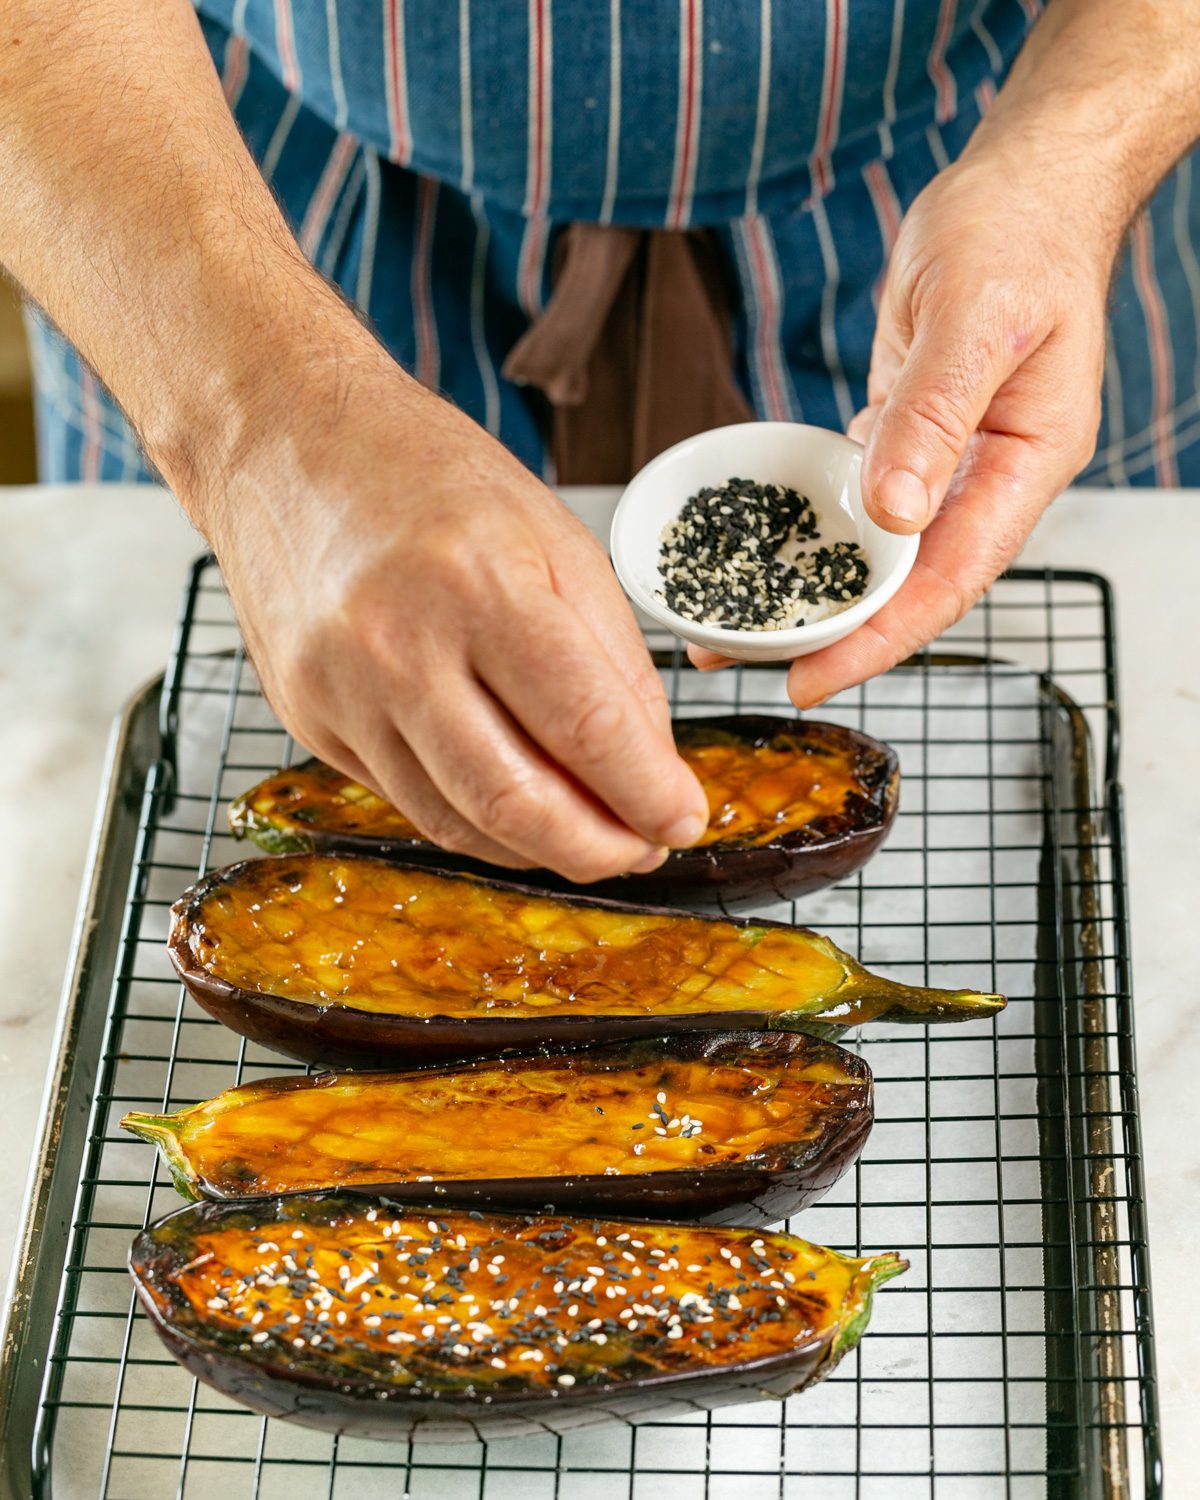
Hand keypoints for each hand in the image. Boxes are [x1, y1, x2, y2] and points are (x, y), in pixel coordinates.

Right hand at [200, 328, 707, 882]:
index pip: (584, 724)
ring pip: (457, 820)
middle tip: (644, 850)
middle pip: (515, 800)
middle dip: (596, 849)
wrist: (284, 445)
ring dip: (538, 850)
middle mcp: (397, 646)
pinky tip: (518, 815)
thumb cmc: (428, 476)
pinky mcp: (308, 720)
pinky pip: (408, 801)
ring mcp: (341, 691)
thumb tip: (648, 766)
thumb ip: (610, 658)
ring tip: (591, 840)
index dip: (646, 792)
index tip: (683, 819)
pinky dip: (475, 823)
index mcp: (478, 583)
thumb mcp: (555, 539)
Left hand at [692, 145, 1119, 698]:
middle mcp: (989, 477)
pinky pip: (864, 502)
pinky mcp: (912, 437)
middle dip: (840, 634)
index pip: (951, 577)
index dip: (882, 637)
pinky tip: (769, 554)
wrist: (1025, 181)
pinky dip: (818, 531)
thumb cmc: (1020, 232)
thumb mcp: (975, 315)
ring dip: (820, 591)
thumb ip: (936, 413)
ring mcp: (952, 461)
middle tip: (758, 669)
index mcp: (1025, 463)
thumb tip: (894, 512)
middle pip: (913, 582)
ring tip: (741, 626)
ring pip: (883, 550)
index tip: (814, 677)